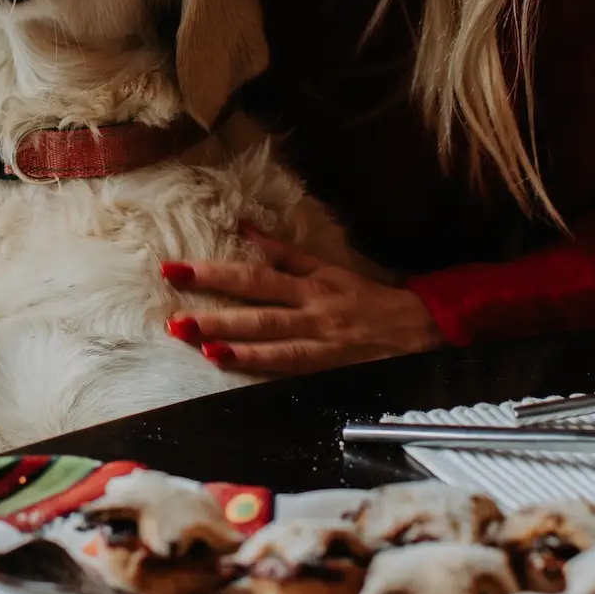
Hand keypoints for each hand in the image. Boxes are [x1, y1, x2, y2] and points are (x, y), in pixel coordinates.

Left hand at [161, 228, 442, 374]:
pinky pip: (289, 365)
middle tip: (173, 313)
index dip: (215, 272)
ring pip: (272, 337)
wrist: (421, 332)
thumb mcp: (328, 270)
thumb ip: (284, 253)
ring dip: (231, 339)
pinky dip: (258, 362)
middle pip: (259, 304)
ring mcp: (322, 339)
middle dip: (214, 307)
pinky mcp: (330, 366)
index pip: (256, 274)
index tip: (176, 270)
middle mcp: (314, 309)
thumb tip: (243, 227)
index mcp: (312, 282)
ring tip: (194, 338)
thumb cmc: (368, 299)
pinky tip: (229, 362)